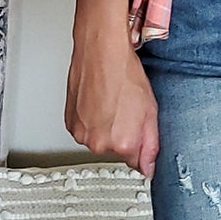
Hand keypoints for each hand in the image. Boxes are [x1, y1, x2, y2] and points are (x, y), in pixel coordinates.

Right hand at [65, 0, 159, 178]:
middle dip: (122, 135)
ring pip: (98, 140)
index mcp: (123, 143)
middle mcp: (99, 143)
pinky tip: (97, 102)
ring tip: (110, 102)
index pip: (135, 162)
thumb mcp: (151, 111)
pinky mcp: (69, 124)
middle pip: (115, 150)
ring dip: (104, 128)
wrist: (101, 51)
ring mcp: (82, 134)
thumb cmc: (124, 74)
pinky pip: (84, 130)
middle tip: (124, 109)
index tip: (138, 130)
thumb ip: (151, 146)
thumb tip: (148, 168)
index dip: (139, 143)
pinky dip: (90, 121)